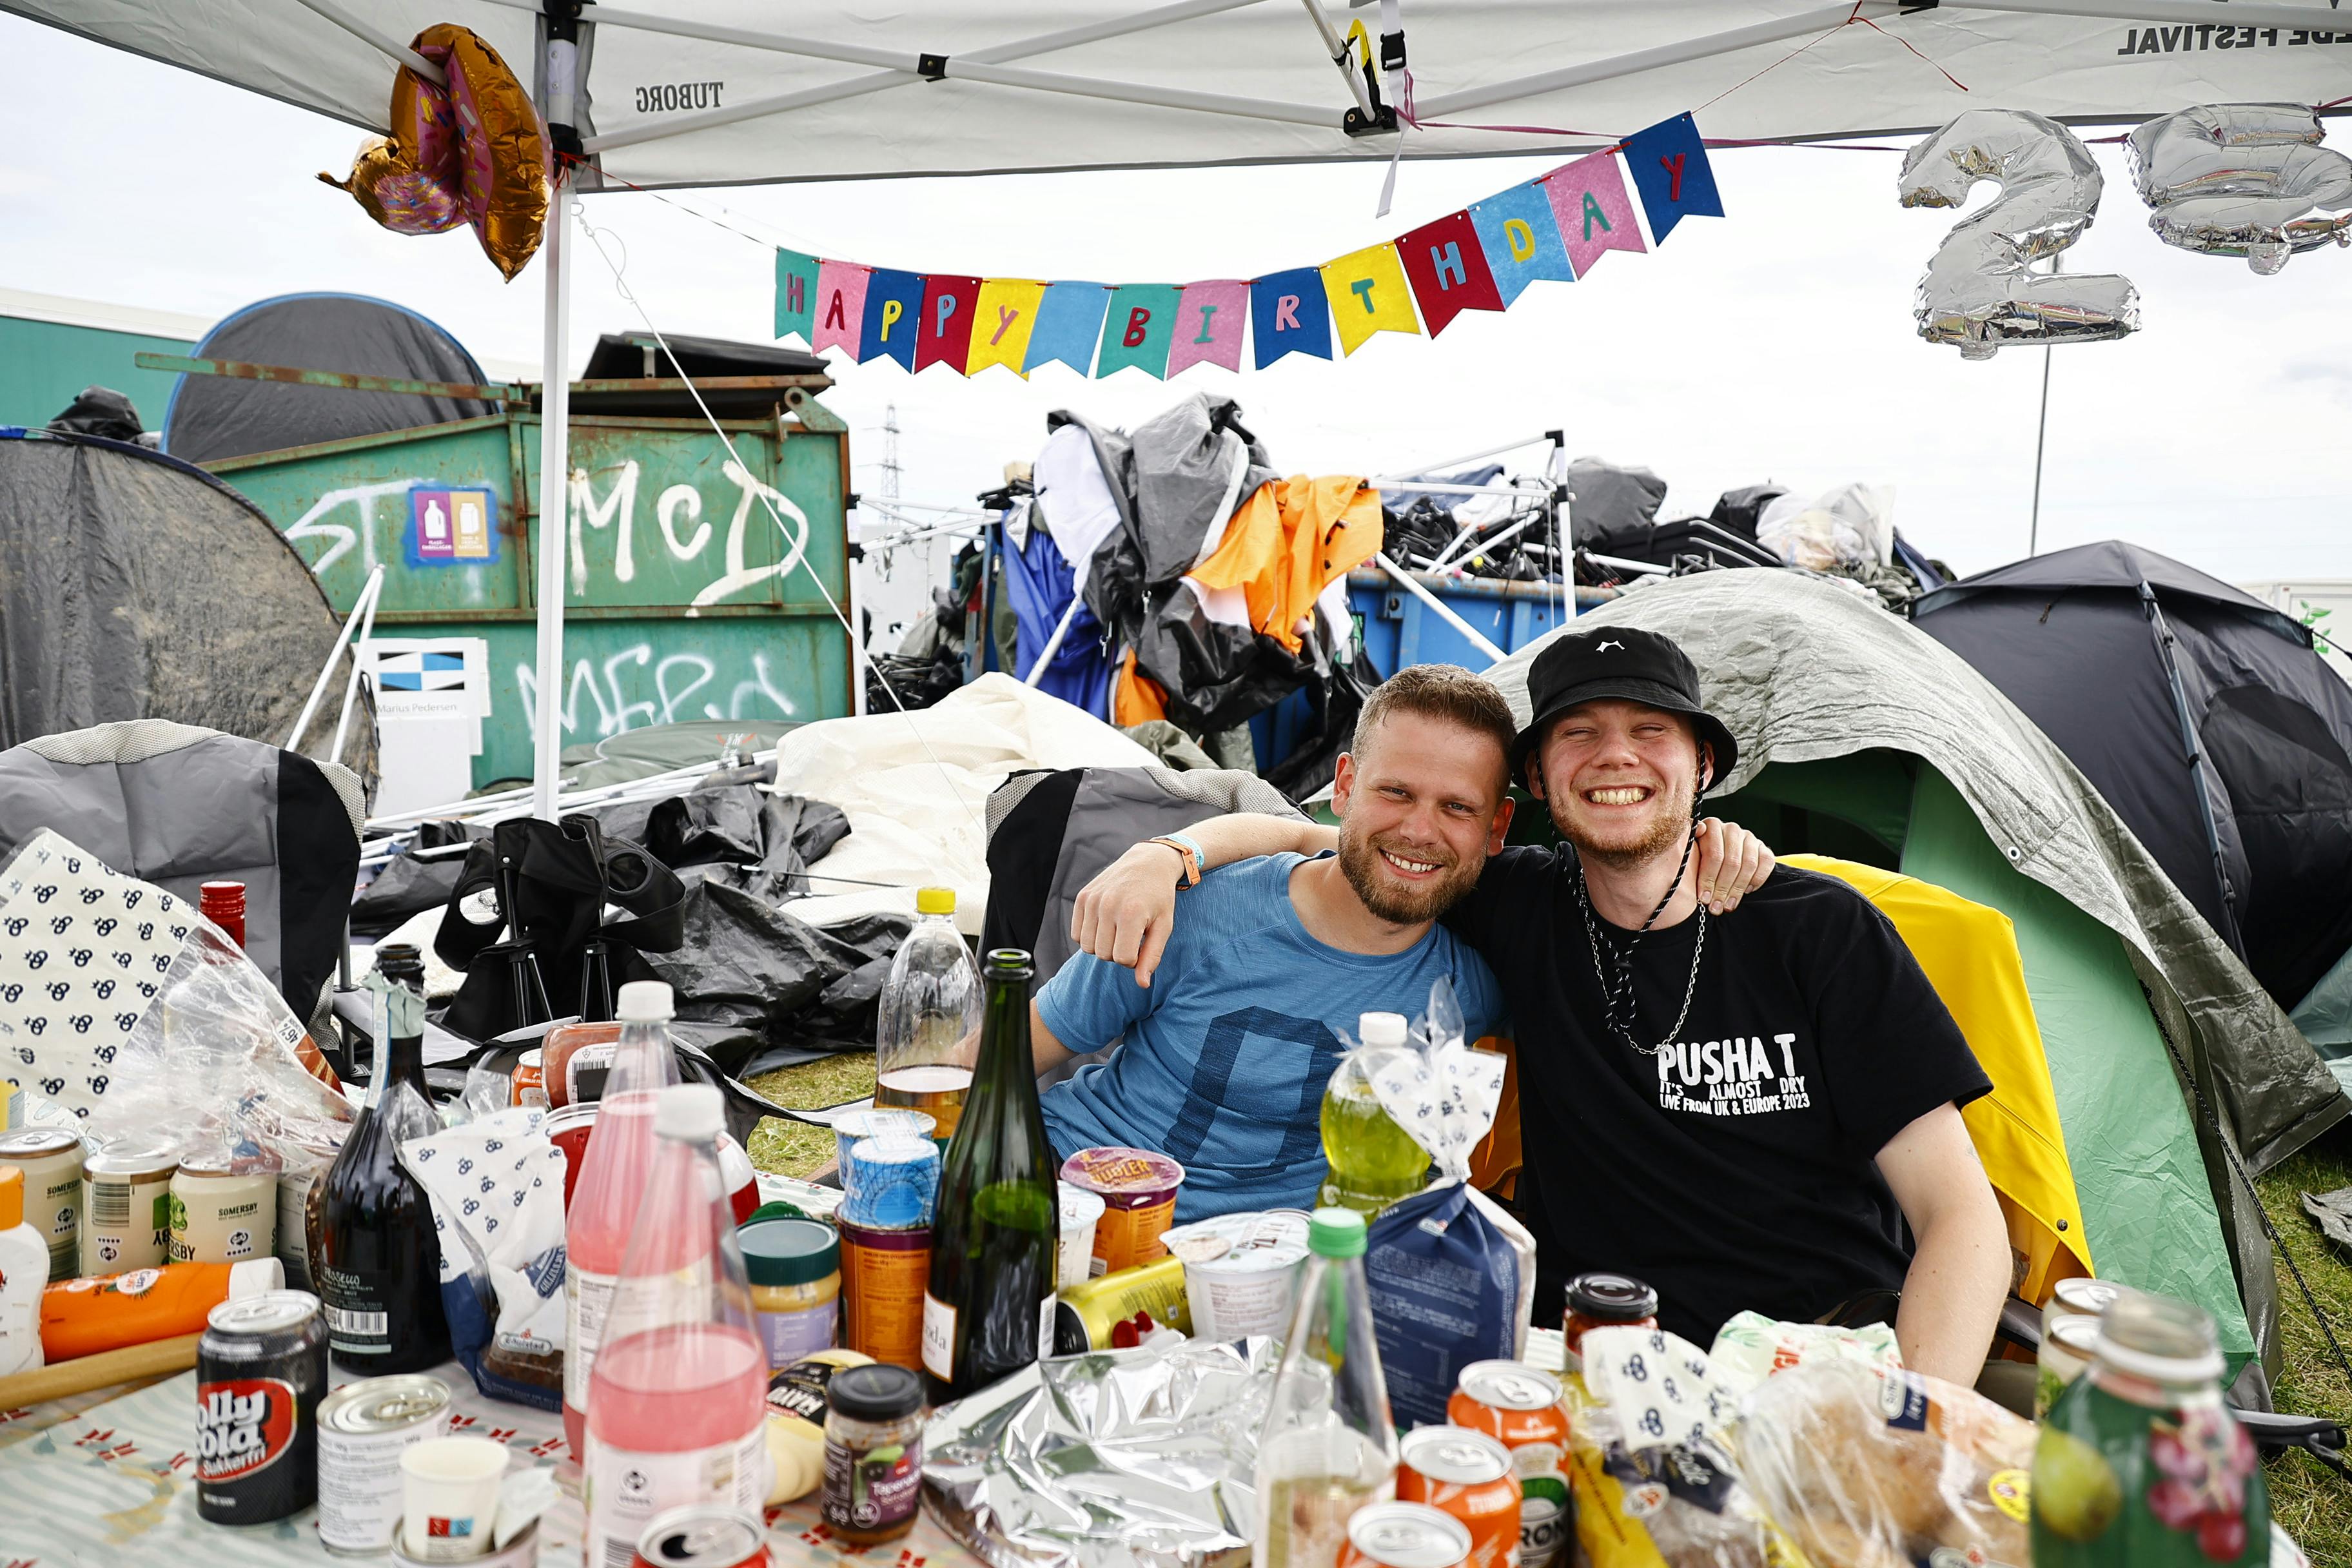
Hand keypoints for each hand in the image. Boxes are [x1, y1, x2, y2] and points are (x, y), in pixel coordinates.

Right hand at [1071, 842, 1183, 986]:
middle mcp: (1108, 905)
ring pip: (1088, 947)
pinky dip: (1090, 936)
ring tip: (1118, 930)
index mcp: (1131, 913)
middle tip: (1130, 937)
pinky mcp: (1082, 897)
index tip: (1142, 944)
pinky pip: (1077, 934)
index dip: (1134, 959)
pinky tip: (1105, 924)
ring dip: (1103, 946)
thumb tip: (1143, 985)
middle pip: (1103, 955)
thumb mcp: (1164, 926)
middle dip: (1117, 953)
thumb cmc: (1159, 898)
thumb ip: (1152, 956)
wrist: (1147, 862)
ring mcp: (1092, 900)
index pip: (1123, 959)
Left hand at [1693, 817, 1773, 913]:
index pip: (1714, 854)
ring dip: (1737, 889)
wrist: (1719, 858)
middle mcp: (1731, 829)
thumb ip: (1685, 846)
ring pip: (1748, 865)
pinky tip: (1746, 891)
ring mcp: (1749, 837)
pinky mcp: (1763, 848)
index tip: (1703, 898)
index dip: (1708, 879)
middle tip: (1715, 907)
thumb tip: (1688, 835)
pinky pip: (1766, 863)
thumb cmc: (1698, 858)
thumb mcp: (1689, 853)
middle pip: (1732, 862)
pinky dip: (1756, 880)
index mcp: (1711, 826)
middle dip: (1722, 889)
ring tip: (1728, 906)